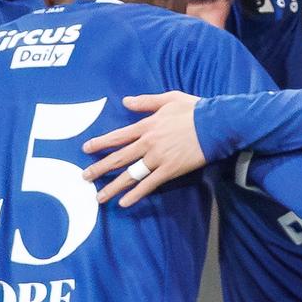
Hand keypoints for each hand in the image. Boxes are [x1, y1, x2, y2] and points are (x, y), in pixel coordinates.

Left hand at [81, 92, 208, 204]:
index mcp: (147, 125)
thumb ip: (146, 101)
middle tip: (84, 177)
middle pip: (119, 157)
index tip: (86, 149)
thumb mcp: (169, 98)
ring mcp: (158, 158)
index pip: (118, 136)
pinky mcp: (170, 170)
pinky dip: (136, 194)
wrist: (216, 124)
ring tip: (99, 197)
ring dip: (113, 187)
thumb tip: (125, 102)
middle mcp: (148, 143)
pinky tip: (124, 203)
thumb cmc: (195, 110)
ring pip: (130, 174)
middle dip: (100, 168)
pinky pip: (149, 185)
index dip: (101, 143)